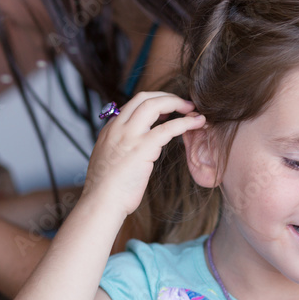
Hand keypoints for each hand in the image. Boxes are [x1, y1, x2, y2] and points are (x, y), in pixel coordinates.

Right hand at [83, 92, 204, 217]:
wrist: (101, 202)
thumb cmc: (106, 189)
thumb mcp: (109, 159)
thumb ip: (119, 147)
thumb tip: (132, 149)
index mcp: (110, 129)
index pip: (133, 104)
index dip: (153, 101)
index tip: (167, 108)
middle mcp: (118, 128)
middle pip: (144, 98)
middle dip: (166, 96)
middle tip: (183, 104)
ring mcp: (129, 136)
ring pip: (154, 105)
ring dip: (176, 103)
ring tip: (192, 110)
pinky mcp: (142, 148)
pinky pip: (168, 128)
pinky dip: (185, 122)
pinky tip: (197, 123)